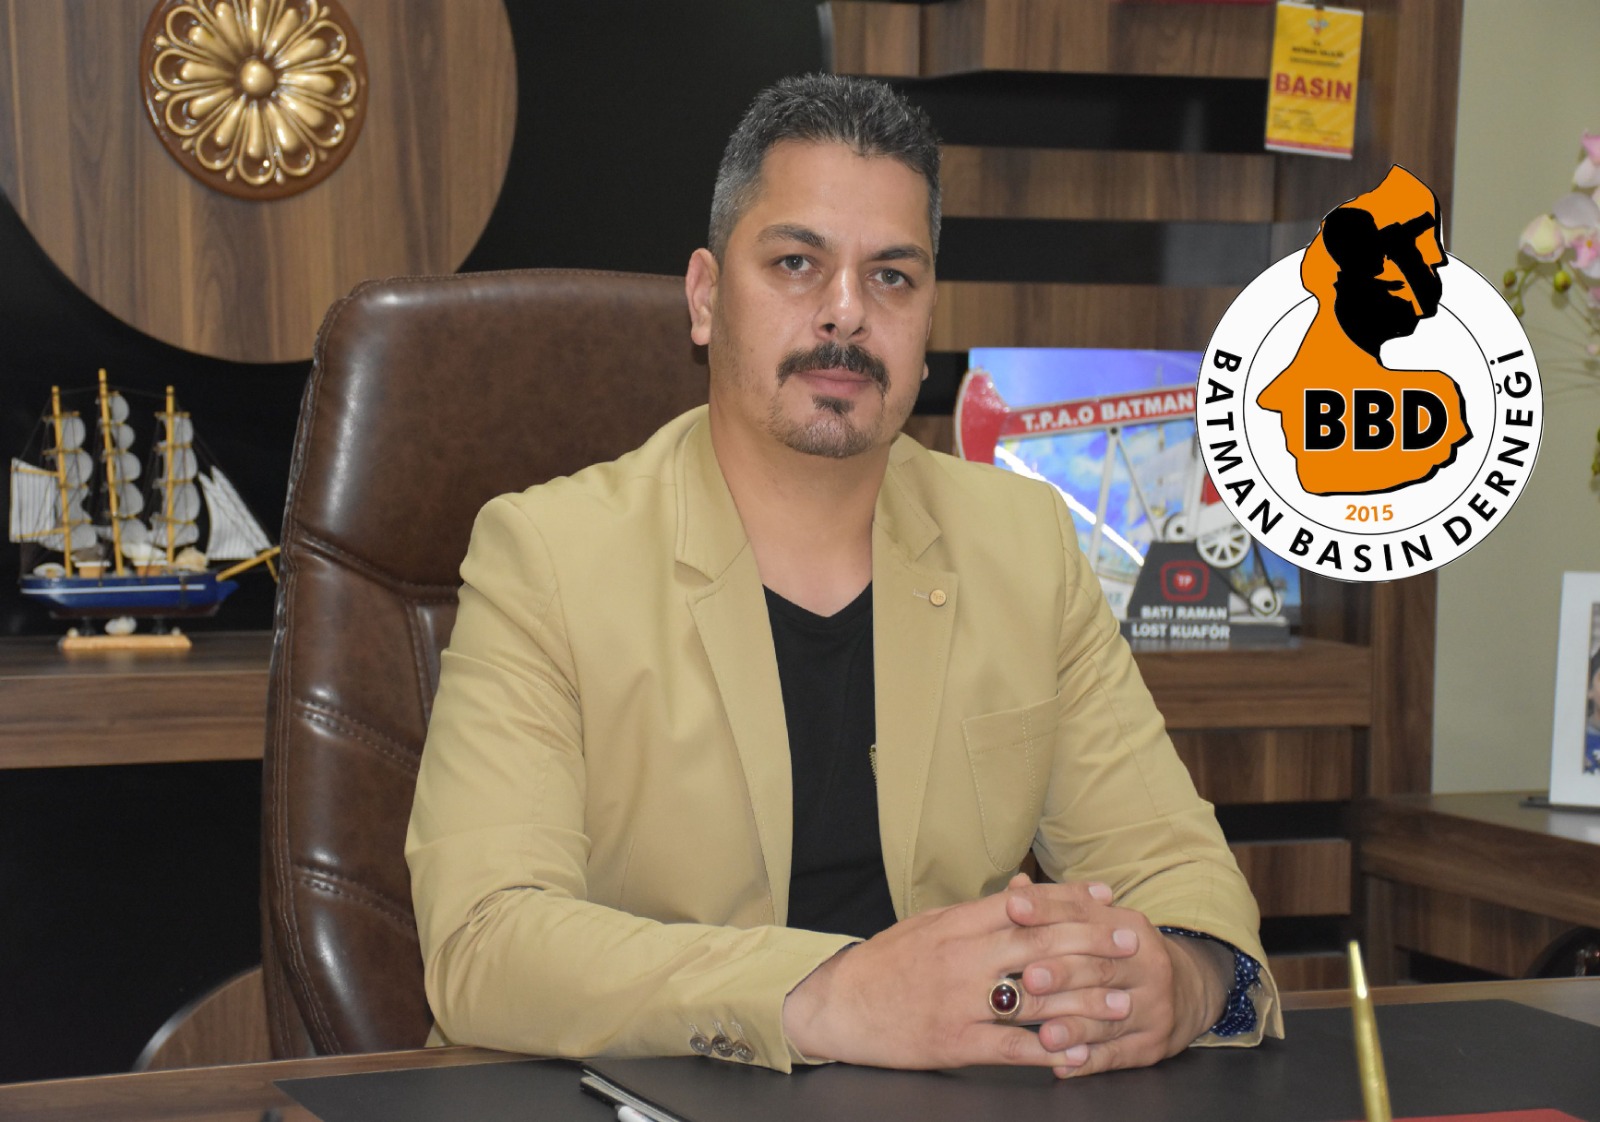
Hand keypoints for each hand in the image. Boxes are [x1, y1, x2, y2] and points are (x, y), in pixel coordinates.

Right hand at [780, 879, 1137, 1069]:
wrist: (837, 1005)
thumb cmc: (887, 962)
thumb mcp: (930, 923)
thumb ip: (980, 910)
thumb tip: (1027, 888)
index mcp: (956, 923)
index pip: (1025, 904)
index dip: (1071, 900)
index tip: (1109, 900)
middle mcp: (962, 958)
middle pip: (1039, 945)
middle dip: (1092, 944)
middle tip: (1132, 945)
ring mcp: (959, 1002)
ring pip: (1033, 998)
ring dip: (1085, 1002)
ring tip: (1123, 1003)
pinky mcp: (954, 1042)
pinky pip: (1011, 1046)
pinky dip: (1049, 1050)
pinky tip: (1079, 1053)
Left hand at [1004, 877, 1232, 1077]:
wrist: (1185, 993)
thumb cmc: (1123, 954)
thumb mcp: (1101, 925)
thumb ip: (1058, 909)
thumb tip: (1015, 887)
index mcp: (1132, 928)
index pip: (1086, 915)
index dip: (1048, 910)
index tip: (1012, 907)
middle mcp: (1150, 966)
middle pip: (1100, 969)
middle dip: (1062, 974)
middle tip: (1028, 978)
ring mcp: (1154, 1009)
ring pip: (1108, 1019)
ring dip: (1073, 1027)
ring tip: (1044, 1034)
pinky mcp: (1151, 1046)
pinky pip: (1116, 1056)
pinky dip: (1087, 1062)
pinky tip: (1062, 1067)